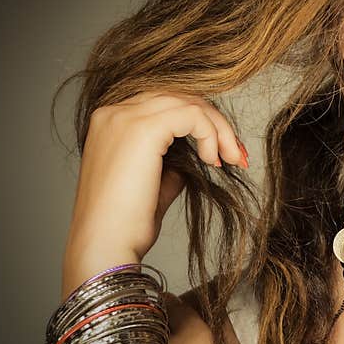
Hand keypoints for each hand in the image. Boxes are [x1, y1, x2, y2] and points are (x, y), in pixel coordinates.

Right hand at [61, 91, 247, 300]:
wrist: (105, 245)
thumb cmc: (126, 224)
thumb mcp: (155, 182)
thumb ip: (174, 160)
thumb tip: (200, 151)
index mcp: (111, 123)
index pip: (166, 106)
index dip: (201, 124)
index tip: (224, 154)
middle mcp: (113, 113)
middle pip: (180, 98)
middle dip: (215, 124)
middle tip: (238, 155)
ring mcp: (124, 117)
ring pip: (189, 103)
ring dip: (219, 130)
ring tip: (231, 160)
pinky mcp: (141, 128)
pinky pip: (192, 115)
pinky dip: (211, 134)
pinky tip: (212, 161)